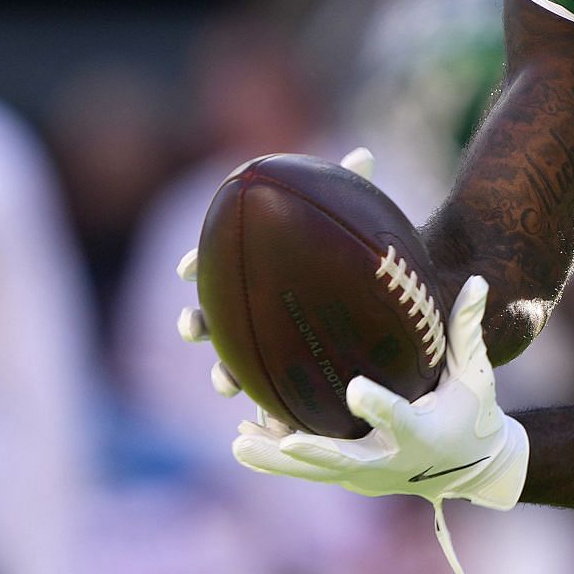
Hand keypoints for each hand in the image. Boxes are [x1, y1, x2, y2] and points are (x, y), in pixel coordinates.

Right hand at [176, 146, 376, 399]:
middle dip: (196, 322)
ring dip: (222, 372)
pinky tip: (278, 420)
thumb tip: (364, 153)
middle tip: (194, 326)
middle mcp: (252, 306)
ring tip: (226, 382)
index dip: (196, 265)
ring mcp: (266, 345)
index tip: (187, 268)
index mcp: (257, 267)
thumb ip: (354, 189)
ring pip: (231, 363)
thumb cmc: (364, 255)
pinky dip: (270, 408)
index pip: (213, 263)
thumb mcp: (361, 222)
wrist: (386, 303)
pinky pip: (273, 398)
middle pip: (211, 316)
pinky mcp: (288, 378)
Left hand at [230, 274, 529, 573]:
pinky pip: (313, 469)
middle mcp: (392, 461)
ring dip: (278, 459)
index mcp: (424, 433)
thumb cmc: (473, 412)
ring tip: (239, 444)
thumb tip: (478, 279)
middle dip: (314, 453)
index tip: (354, 390)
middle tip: (284, 440)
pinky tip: (245, 441)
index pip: (400, 419)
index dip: (378, 407)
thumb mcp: (475, 373)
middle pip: (347, 460)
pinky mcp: (353, 479)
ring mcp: (369, 475)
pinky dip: (281, 458)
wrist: (471, 468)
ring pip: (318, 471)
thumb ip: (467, 329)